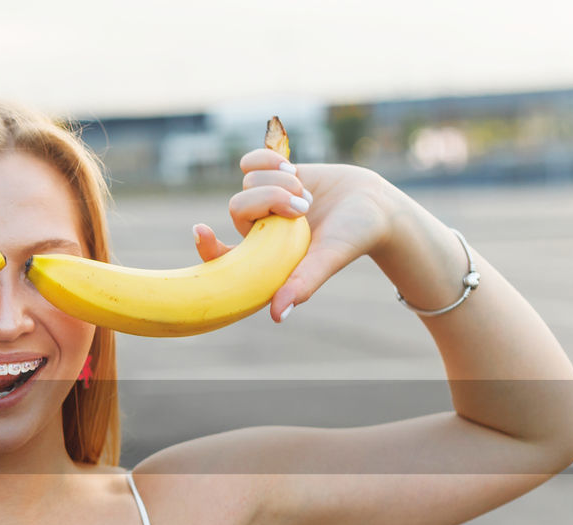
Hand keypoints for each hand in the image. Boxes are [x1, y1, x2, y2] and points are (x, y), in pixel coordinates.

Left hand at [192, 149, 395, 320]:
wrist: (372, 204)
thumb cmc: (352, 238)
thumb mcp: (327, 259)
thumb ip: (302, 284)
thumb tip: (276, 315)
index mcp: (263, 259)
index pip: (221, 259)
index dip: (207, 247)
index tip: (200, 230)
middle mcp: (258, 233)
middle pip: (237, 206)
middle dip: (270, 199)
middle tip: (304, 208)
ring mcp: (263, 203)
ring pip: (247, 183)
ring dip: (279, 182)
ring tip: (307, 194)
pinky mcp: (270, 177)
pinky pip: (250, 163)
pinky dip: (267, 161)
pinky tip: (288, 167)